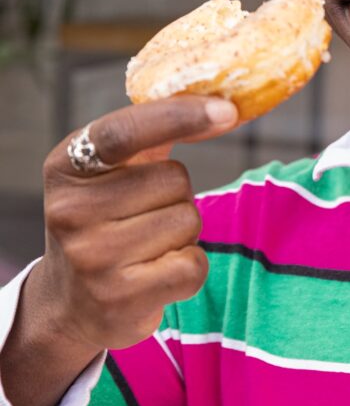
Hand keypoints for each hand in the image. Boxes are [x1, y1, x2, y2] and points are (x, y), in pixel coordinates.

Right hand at [37, 95, 238, 353]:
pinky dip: (189, 266)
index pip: (125, 132)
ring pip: (187, 221)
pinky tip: (157, 273)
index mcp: (67, 166)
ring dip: (182, 232)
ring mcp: (92, 259)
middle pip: (174, 179)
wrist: (70, 303)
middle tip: (144, 214)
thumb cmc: (106, 218)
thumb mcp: (111, 170)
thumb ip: (154, 132)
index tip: (227, 109)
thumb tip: (222, 103)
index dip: (179, 115)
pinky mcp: (120, 300)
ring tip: (146, 244)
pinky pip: (193, 265)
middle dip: (176, 195)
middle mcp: (70, 211)